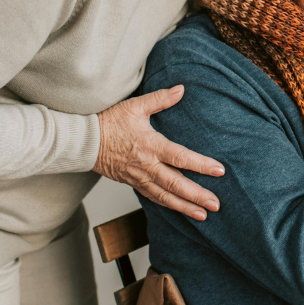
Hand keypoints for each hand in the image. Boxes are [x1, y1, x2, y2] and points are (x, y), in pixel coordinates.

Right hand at [93, 85, 224, 220]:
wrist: (84, 142)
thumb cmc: (108, 122)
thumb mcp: (135, 106)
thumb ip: (160, 99)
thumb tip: (181, 89)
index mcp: (151, 145)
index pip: (181, 158)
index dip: (201, 165)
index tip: (219, 171)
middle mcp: (147, 165)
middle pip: (176, 184)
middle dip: (197, 196)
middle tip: (216, 205)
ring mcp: (139, 177)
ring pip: (165, 196)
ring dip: (185, 207)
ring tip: (202, 215)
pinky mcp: (133, 183)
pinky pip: (153, 197)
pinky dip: (168, 205)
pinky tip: (180, 209)